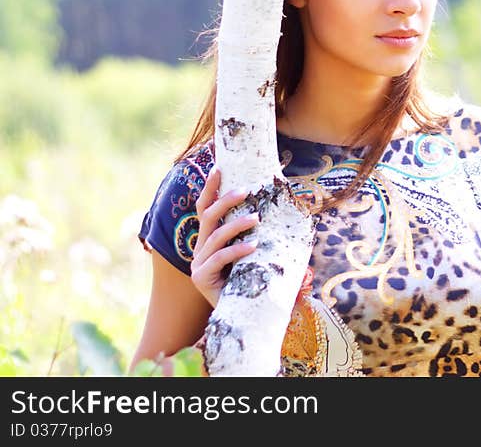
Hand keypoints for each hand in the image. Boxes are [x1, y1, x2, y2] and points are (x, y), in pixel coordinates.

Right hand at [191, 166, 258, 307]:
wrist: (244, 314)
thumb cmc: (252, 280)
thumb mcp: (255, 253)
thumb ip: (256, 234)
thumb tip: (279, 209)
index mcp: (209, 240)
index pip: (205, 209)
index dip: (210, 189)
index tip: (218, 168)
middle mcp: (200, 249)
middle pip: (207, 217)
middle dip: (224, 200)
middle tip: (245, 190)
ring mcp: (198, 264)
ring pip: (215, 236)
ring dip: (237, 225)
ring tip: (257, 218)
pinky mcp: (201, 278)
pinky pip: (220, 258)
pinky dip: (237, 250)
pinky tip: (254, 246)